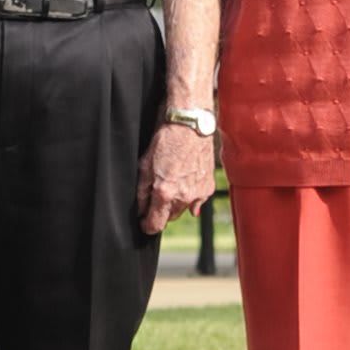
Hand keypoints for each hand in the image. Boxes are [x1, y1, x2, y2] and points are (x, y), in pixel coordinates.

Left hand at [137, 118, 215, 237]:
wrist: (191, 124)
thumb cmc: (167, 139)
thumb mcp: (145, 165)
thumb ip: (142, 192)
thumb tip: (141, 210)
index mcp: (164, 193)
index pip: (155, 225)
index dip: (146, 225)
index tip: (143, 220)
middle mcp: (183, 197)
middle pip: (169, 218)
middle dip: (161, 211)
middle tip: (157, 192)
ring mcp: (198, 193)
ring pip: (183, 210)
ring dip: (176, 203)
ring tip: (172, 181)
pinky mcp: (208, 186)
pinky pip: (197, 201)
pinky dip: (190, 196)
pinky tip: (185, 180)